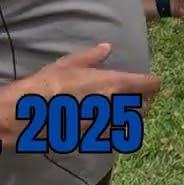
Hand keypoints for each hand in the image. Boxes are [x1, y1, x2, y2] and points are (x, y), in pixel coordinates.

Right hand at [4, 44, 160, 139]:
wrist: (30, 113)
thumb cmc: (51, 83)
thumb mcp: (71, 63)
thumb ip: (93, 56)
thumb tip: (107, 47)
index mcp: (115, 83)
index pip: (149, 85)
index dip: (153, 83)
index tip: (150, 82)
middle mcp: (116, 104)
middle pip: (145, 105)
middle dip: (144, 100)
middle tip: (138, 96)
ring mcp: (107, 123)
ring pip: (131, 121)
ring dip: (131, 115)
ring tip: (124, 108)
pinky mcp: (95, 137)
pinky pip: (113, 133)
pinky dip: (114, 128)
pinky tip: (106, 122)